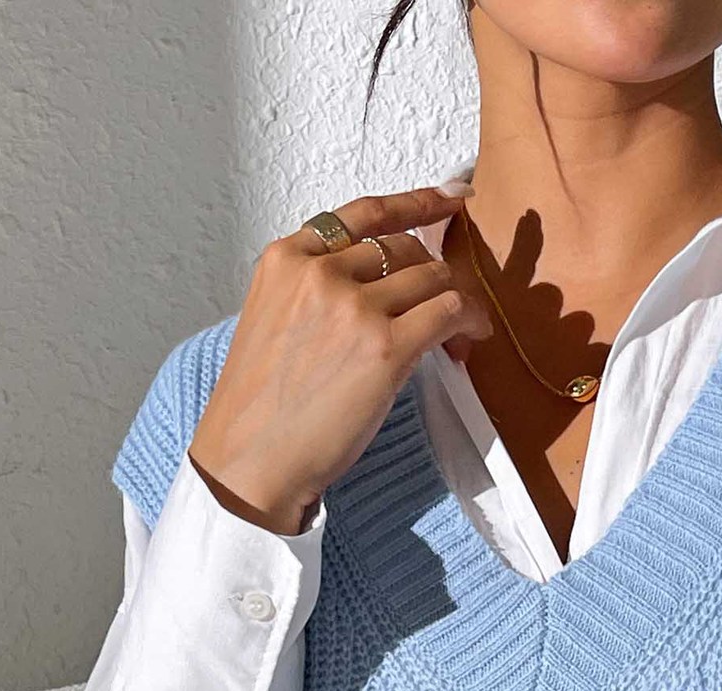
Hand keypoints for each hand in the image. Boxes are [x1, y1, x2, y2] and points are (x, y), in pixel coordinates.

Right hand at [190, 185, 493, 533]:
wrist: (251, 459)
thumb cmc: (262, 408)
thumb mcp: (274, 321)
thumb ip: (317, 290)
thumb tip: (383, 285)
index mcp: (287, 258)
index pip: (363, 214)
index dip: (416, 202)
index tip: (449, 198)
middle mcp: (319, 271)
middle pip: (405, 248)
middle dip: (433, 276)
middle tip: (445, 311)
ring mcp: (353, 307)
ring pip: (433, 277)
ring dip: (455, 303)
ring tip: (459, 335)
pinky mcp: (385, 346)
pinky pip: (448, 311)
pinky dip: (469, 321)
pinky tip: (470, 340)